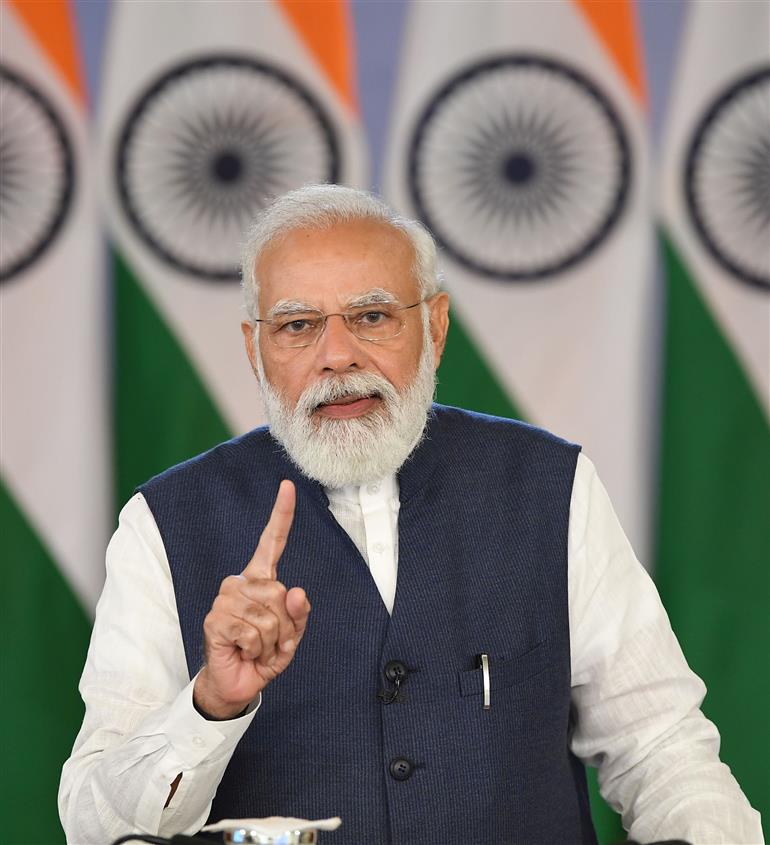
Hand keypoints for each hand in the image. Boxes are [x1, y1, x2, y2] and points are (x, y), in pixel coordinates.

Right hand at [193, 480, 310, 718]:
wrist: (236, 683)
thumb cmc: (263, 654)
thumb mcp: (290, 636)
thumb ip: (299, 615)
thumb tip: (298, 593)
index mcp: (260, 579)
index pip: (272, 542)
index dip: (281, 514)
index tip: (287, 486)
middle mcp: (240, 583)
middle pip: (281, 594)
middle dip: (286, 627)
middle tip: (270, 642)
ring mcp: (225, 599)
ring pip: (270, 617)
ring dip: (271, 641)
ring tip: (256, 648)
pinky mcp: (215, 619)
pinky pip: (253, 632)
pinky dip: (257, 650)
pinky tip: (243, 651)